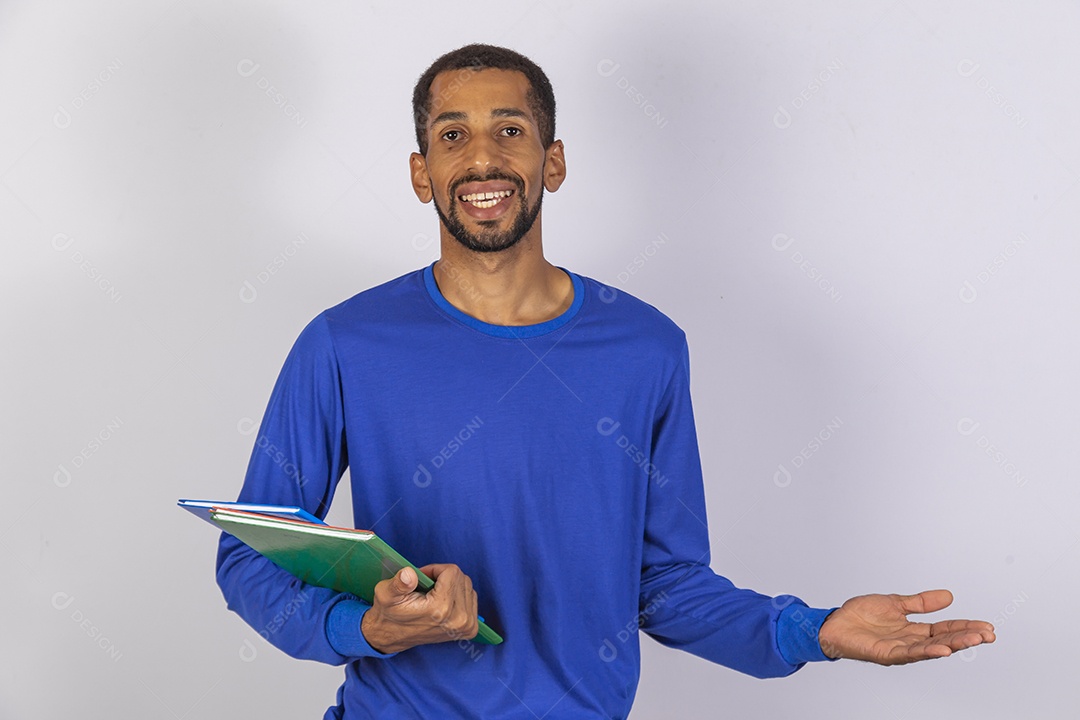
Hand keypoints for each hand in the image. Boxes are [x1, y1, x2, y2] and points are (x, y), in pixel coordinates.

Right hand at [361, 564, 479, 653]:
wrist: (392, 636)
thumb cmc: (390, 613)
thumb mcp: (386, 594)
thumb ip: (398, 584)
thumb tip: (409, 574)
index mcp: (441, 608)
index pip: (452, 571)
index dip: (435, 569)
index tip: (422, 578)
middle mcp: (459, 619)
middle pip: (461, 578)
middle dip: (444, 577)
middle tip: (426, 587)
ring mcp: (467, 625)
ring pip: (467, 586)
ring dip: (451, 585)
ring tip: (433, 595)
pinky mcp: (470, 629)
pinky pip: (471, 598)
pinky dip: (458, 595)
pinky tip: (444, 602)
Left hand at [817, 589, 995, 664]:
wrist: (834, 623)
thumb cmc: (861, 615)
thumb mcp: (895, 603)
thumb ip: (920, 602)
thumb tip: (949, 596)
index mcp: (914, 629)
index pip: (945, 628)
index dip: (965, 627)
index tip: (987, 627)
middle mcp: (910, 641)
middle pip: (945, 639)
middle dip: (967, 637)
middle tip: (989, 635)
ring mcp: (899, 649)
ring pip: (932, 648)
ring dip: (954, 644)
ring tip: (974, 640)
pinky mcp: (886, 654)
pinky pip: (909, 654)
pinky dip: (927, 651)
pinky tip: (942, 649)